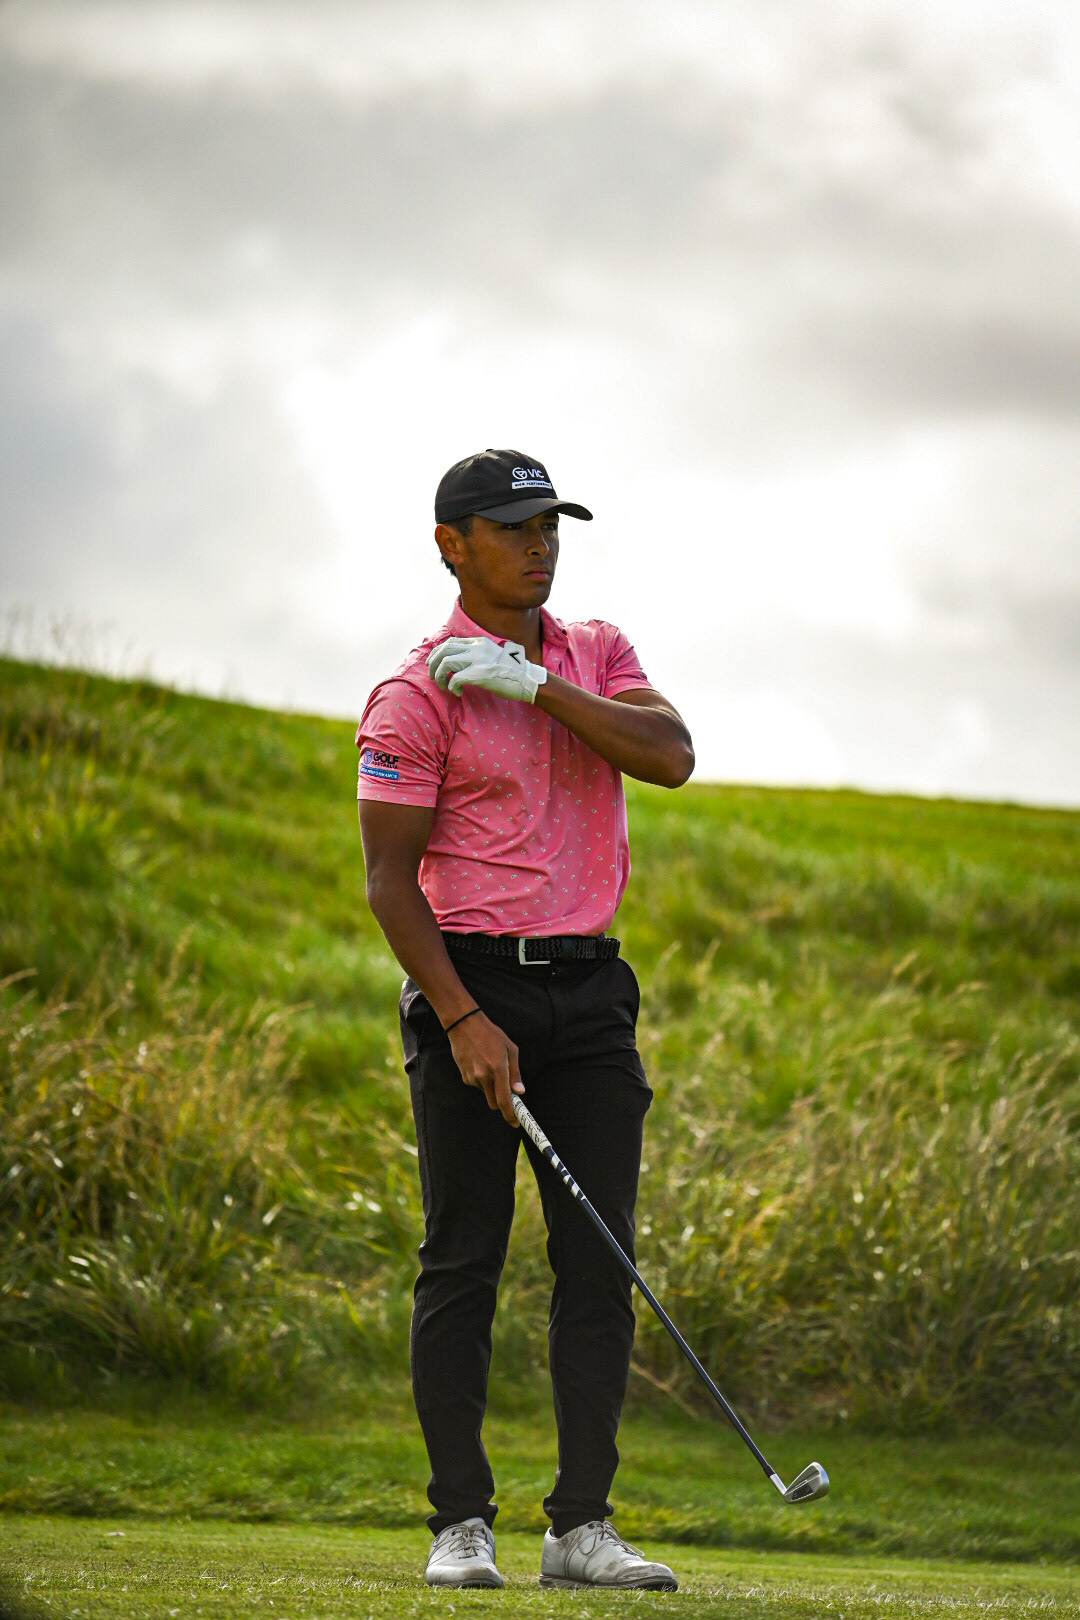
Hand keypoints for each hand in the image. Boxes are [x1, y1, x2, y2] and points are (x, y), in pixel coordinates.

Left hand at [428, 636, 546, 703]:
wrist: (528, 680)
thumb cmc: (511, 673)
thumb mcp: (492, 656)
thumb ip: (477, 655)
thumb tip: (459, 664)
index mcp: (479, 642)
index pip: (450, 642)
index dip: (438, 653)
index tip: (433, 663)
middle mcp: (477, 648)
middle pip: (444, 649)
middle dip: (433, 663)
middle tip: (431, 675)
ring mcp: (478, 660)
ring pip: (446, 662)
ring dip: (439, 675)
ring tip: (441, 685)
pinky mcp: (480, 674)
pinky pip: (455, 678)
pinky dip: (451, 686)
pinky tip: (456, 692)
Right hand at [446, 1009, 523, 1124]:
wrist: (464, 1025)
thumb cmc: (491, 1035)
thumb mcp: (510, 1049)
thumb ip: (515, 1073)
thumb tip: (520, 1092)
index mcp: (498, 1068)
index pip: (504, 1100)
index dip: (510, 1114)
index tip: (515, 1122)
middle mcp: (484, 1076)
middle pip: (494, 1103)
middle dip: (501, 1102)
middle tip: (507, 1092)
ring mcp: (472, 1077)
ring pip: (486, 1092)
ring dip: (491, 1087)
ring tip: (490, 1065)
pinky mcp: (464, 1076)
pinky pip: (477, 1085)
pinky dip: (482, 1080)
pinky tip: (481, 1063)